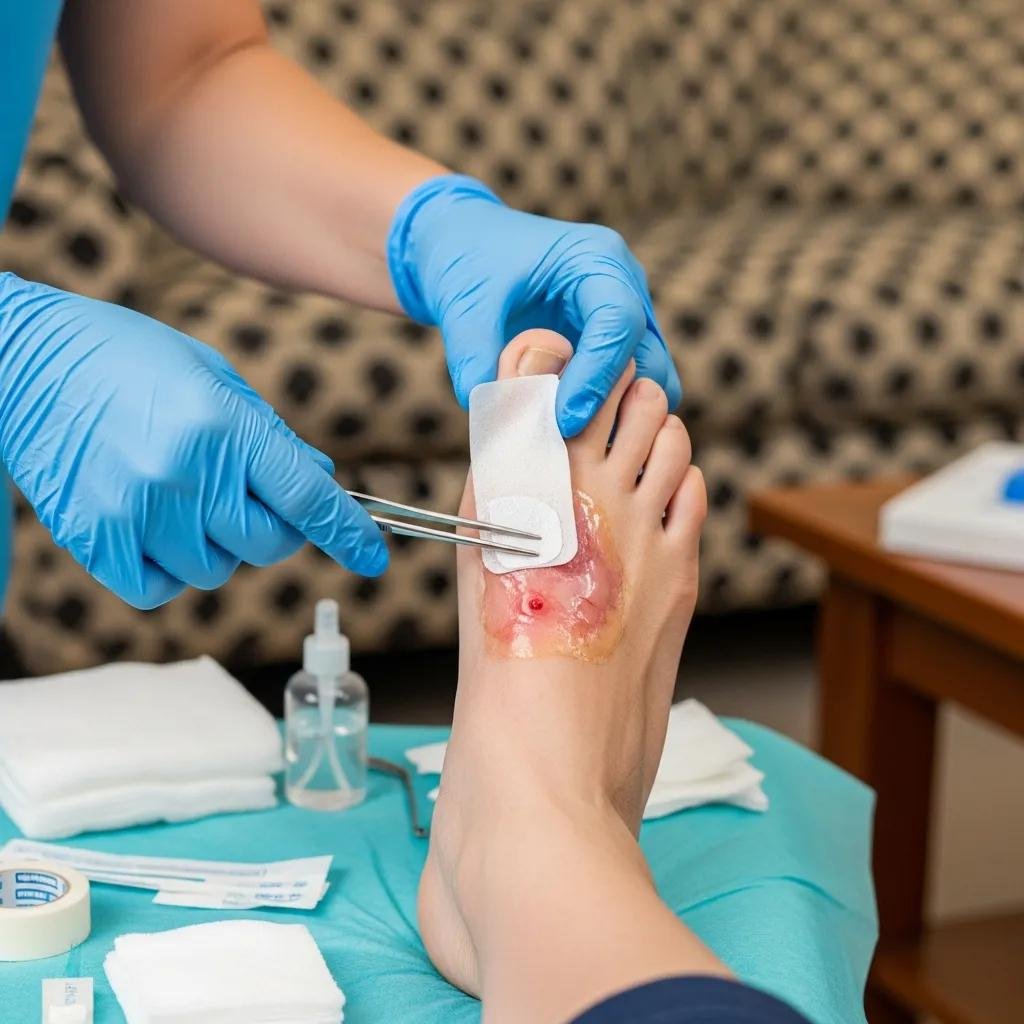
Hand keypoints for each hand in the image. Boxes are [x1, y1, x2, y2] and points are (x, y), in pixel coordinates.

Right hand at [0, 274, 386, 607]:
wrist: (24, 359)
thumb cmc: (130, 359)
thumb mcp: (216, 379)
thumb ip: (272, 438)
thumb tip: (321, 483)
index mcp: (225, 428)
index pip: (308, 500)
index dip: (348, 534)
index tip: (371, 556)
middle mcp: (186, 475)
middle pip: (268, 545)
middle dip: (273, 529)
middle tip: (246, 498)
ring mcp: (138, 512)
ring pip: (215, 571)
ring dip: (216, 545)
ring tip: (182, 495)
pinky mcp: (95, 540)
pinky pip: (159, 589)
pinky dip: (166, 568)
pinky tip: (152, 523)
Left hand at [387, 174, 679, 436]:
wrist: (464, 250)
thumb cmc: (466, 264)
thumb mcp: (463, 305)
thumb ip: (476, 357)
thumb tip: (503, 417)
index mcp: (597, 260)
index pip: (618, 323)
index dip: (595, 378)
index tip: (563, 421)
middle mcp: (625, 288)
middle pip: (651, 361)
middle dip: (617, 408)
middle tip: (570, 441)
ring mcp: (625, 321)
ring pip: (649, 386)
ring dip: (614, 419)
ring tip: (567, 443)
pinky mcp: (614, 351)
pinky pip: (626, 397)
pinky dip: (603, 422)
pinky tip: (565, 439)